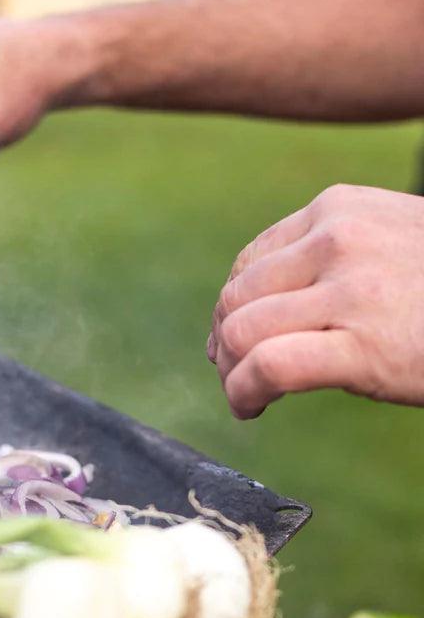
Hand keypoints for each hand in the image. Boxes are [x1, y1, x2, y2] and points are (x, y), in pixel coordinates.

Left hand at [208, 183, 423, 417]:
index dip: (232, 309)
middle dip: (226, 342)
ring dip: (230, 372)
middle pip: (237, 297)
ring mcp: (351, 291)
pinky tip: (250, 407)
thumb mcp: (392, 243)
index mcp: (340, 210)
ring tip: (246, 393)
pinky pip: (267, 367)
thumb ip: (331, 258)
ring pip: (241, 331)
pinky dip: (243, 392)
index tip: (234, 341)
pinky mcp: (363, 346)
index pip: (249, 262)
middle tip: (236, 373)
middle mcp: (339, 240)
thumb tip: (252, 303)